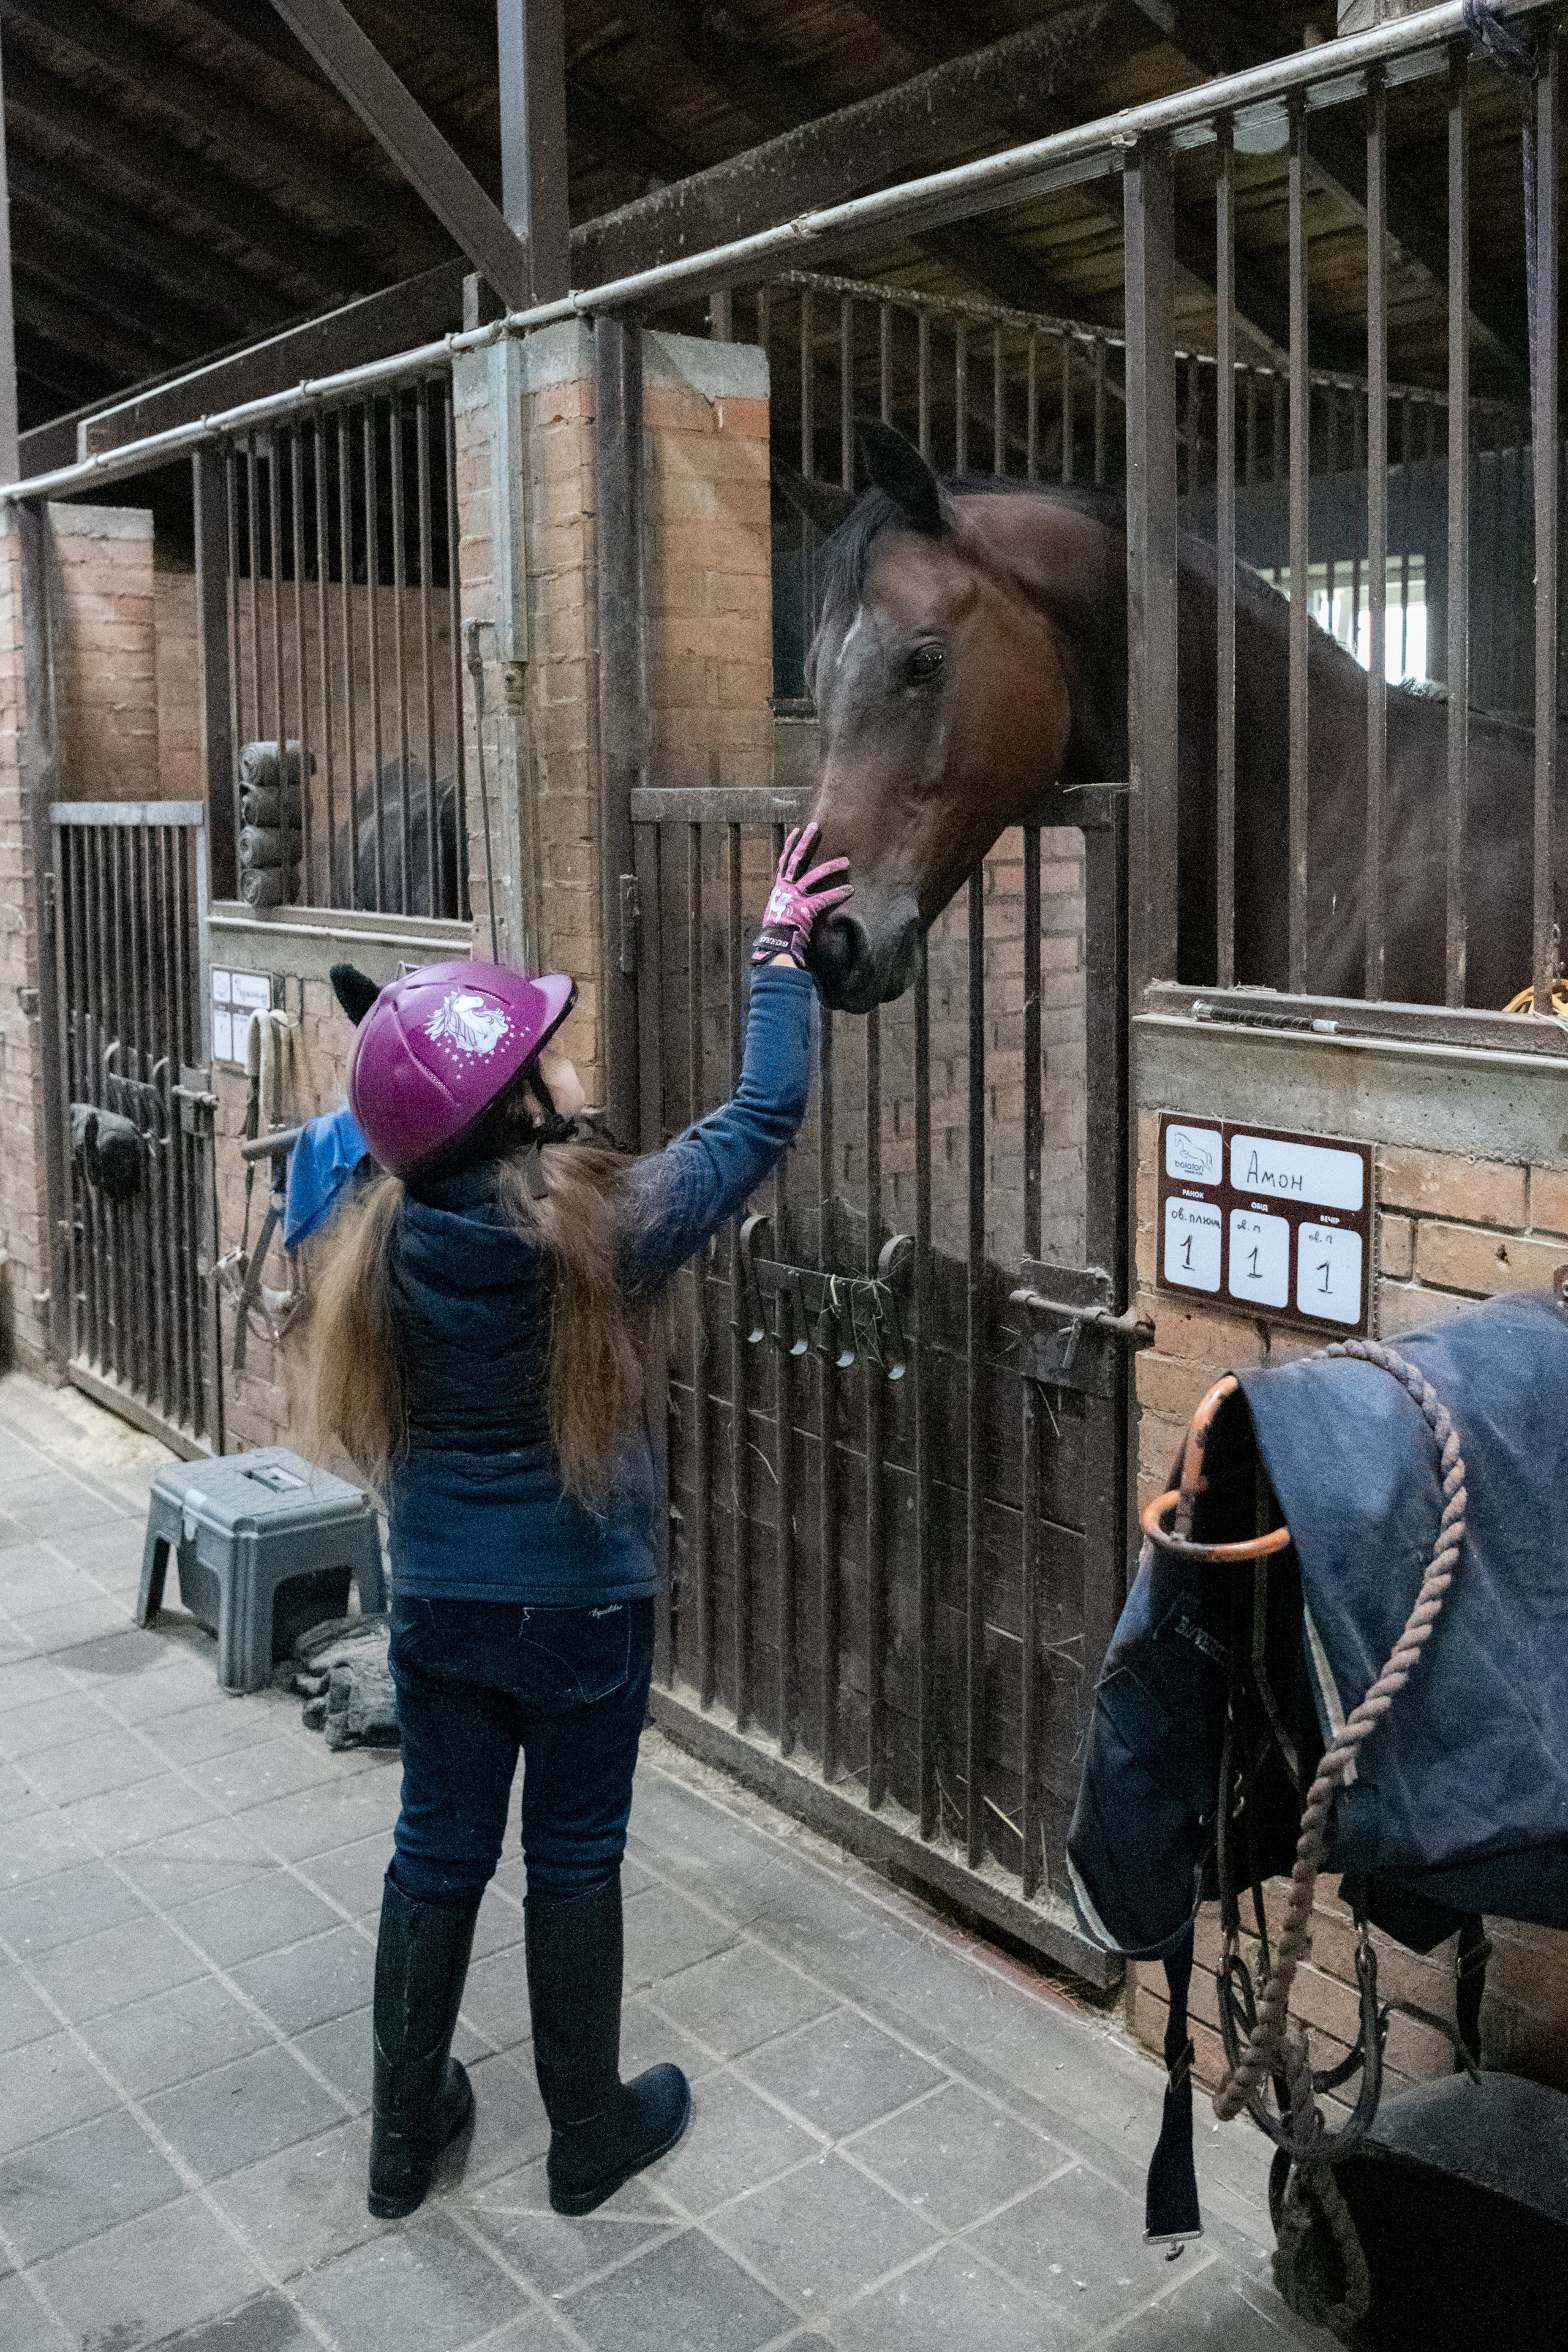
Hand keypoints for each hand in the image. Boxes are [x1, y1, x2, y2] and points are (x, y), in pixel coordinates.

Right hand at [751, 823, 851, 967]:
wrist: (775, 944)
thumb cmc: (777, 931)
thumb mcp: (778, 912)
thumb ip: (786, 902)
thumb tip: (790, 900)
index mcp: (779, 888)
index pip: (784, 861)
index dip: (790, 845)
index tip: (797, 831)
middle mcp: (785, 888)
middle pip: (796, 859)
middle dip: (806, 842)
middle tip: (815, 827)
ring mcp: (795, 896)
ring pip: (813, 875)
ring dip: (831, 867)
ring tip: (846, 860)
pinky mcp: (806, 907)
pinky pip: (824, 898)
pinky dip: (838, 893)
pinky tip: (850, 889)